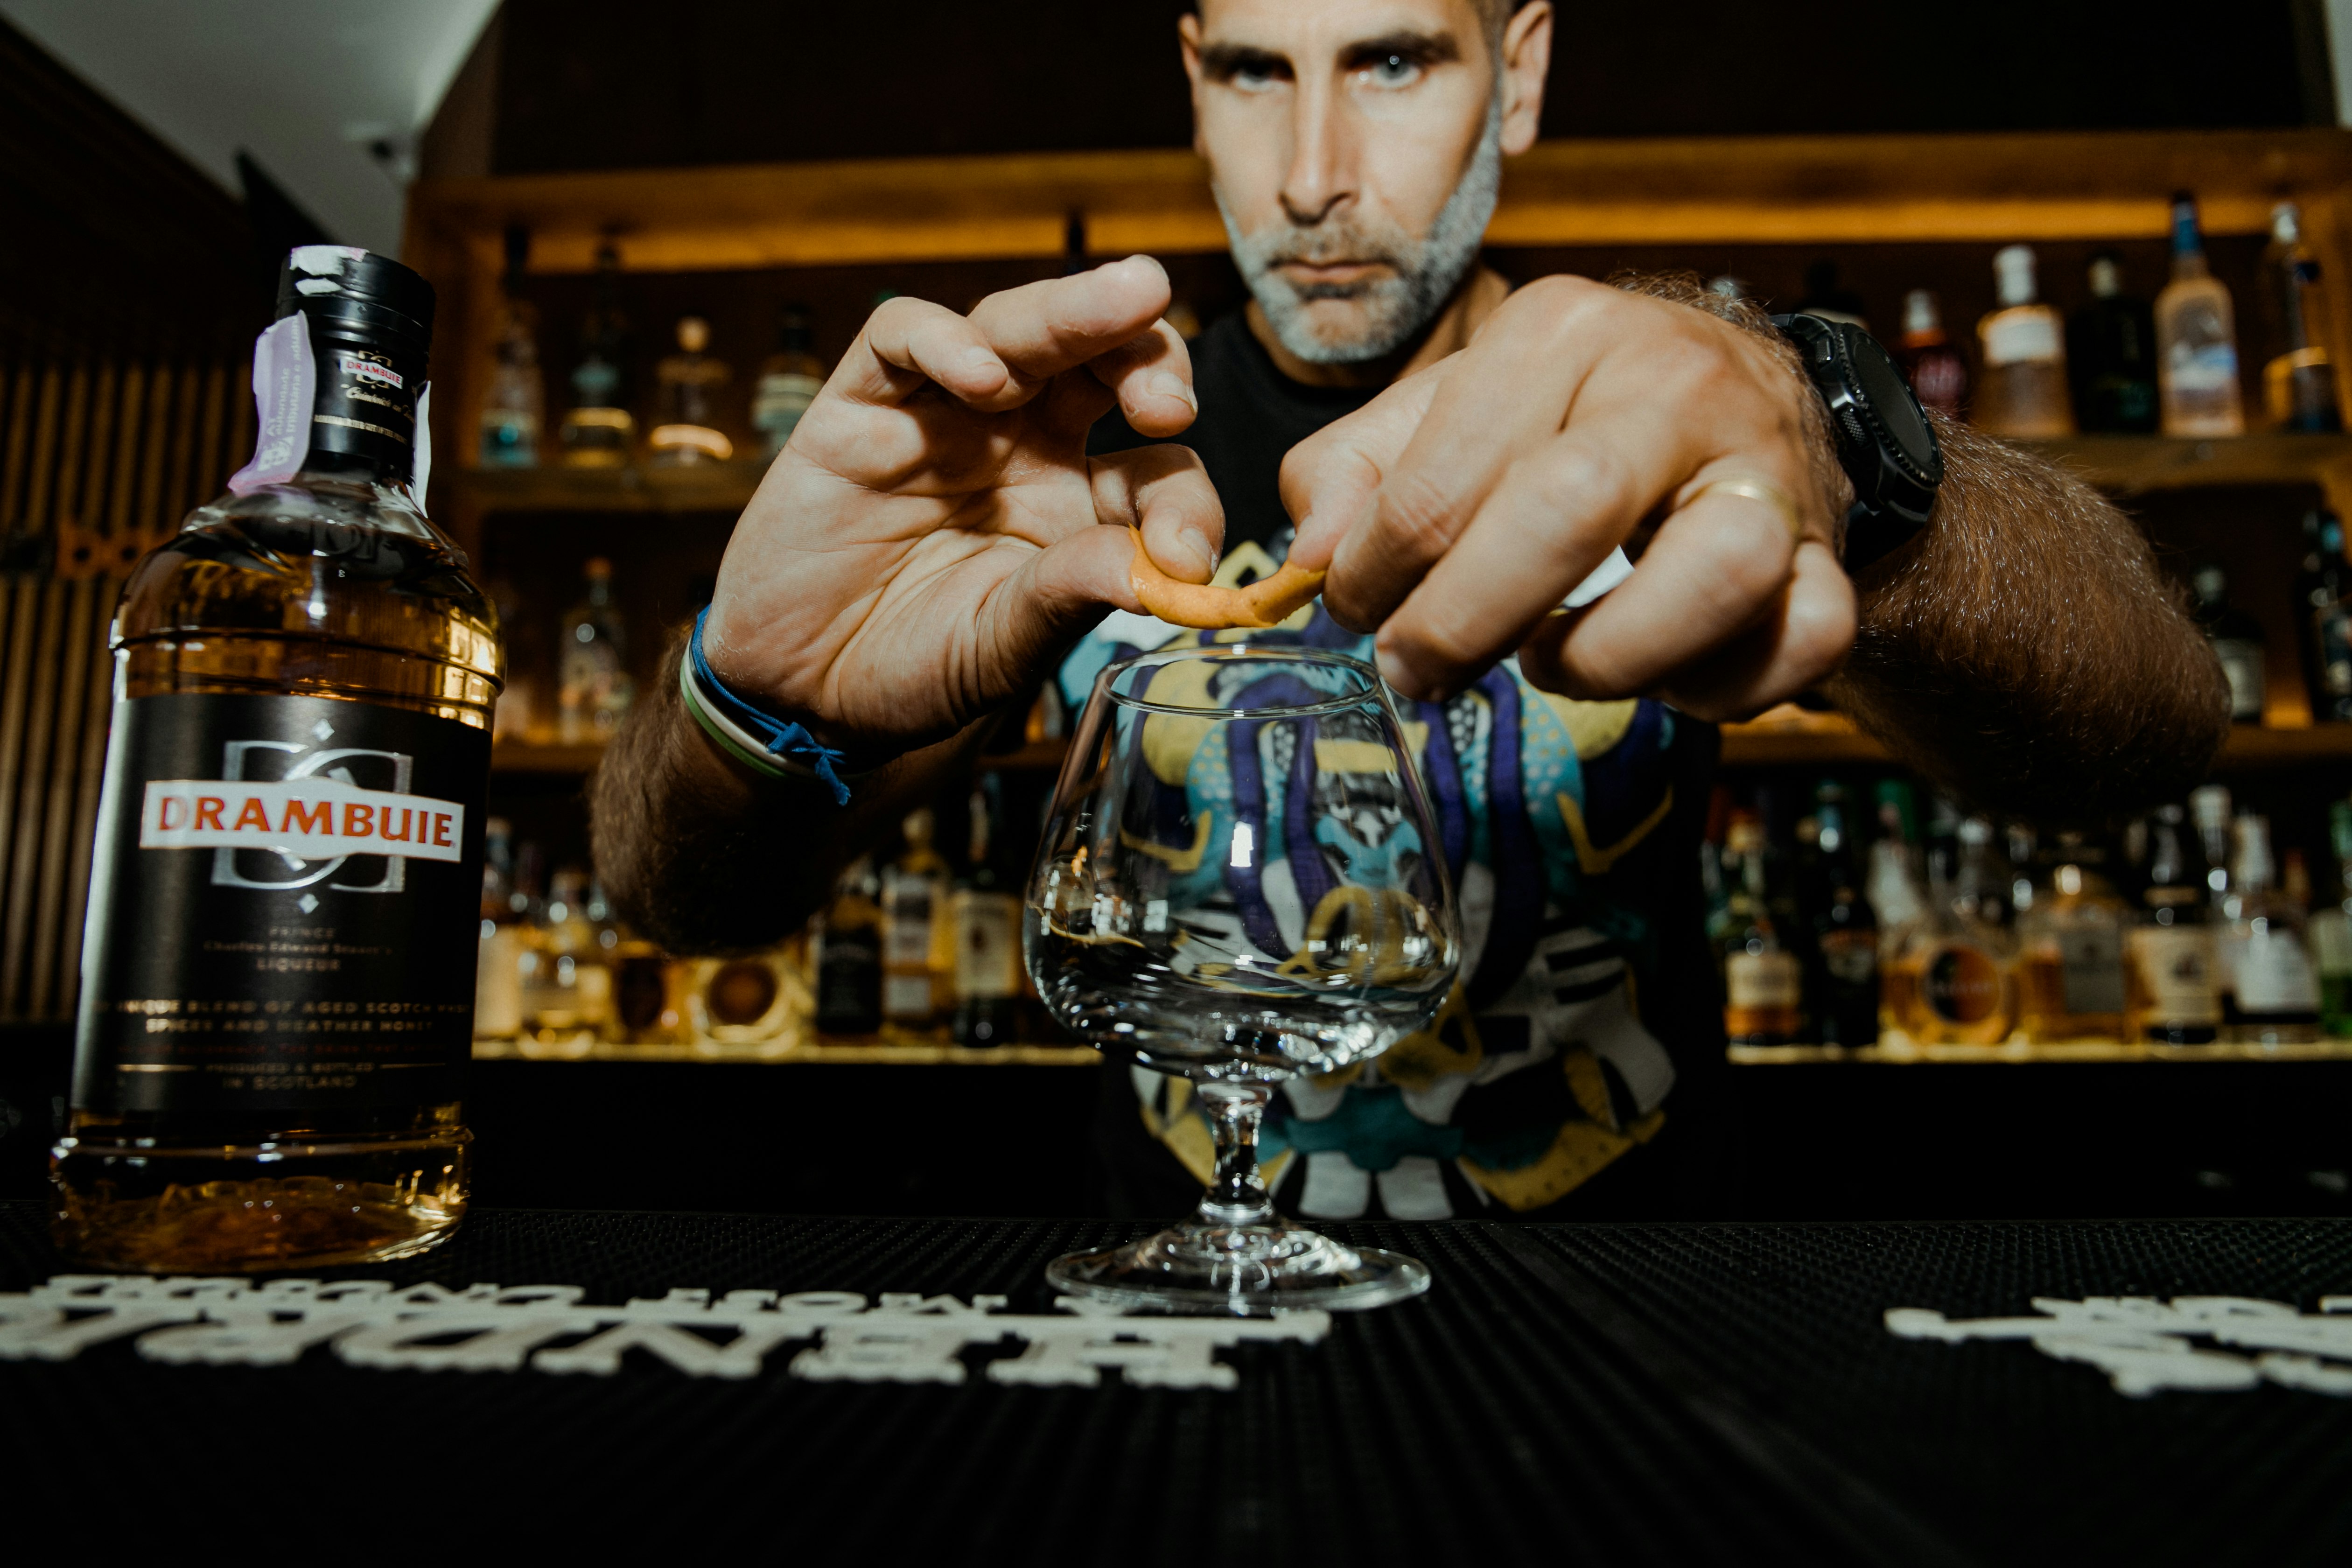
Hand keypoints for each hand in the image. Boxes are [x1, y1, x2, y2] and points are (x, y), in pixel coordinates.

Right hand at [702, 258, 1221, 749]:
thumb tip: (1169, 569)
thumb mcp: (1006, 644)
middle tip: (1169, 400)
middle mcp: (1025, 442)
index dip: (1184, 501)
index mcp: (1080, 501)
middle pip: (1102, 362)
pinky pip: (901, 338)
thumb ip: (1074, 593)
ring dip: (1073, 313)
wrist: (804, 690)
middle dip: (1149, 357)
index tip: (1186, 557)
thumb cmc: (917, 665)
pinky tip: (982, 376)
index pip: (1159, 467)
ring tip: (1126, 304)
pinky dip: (944, 341)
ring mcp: (945, 413)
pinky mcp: (862, 404)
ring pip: (1017, 328)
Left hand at [1280, 275, 1856, 720]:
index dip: (1373, 574)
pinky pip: (1799, 641)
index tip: (1355, 612)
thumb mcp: (1452, 407)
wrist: (1749, 402)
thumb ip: (1356, 471)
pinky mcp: (1828, 556)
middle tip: (1414, 670)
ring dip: (1607, 656)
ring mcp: (1767, 469)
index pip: (1438, 479)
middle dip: (1464, 620)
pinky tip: (1659, 674)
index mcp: (1563, 332)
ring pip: (1713, 574)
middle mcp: (1675, 385)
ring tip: (1548, 662)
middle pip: (1566, 512)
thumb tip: (1305, 561)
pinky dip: (1718, 688)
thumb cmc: (1573, 417)